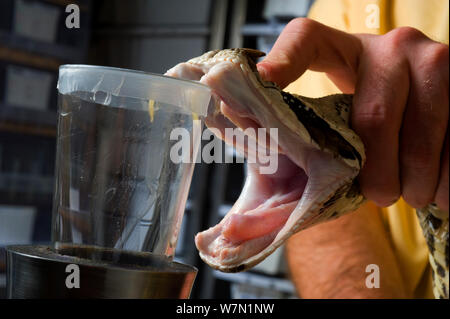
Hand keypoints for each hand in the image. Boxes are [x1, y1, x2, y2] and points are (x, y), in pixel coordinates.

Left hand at [257, 18, 448, 210]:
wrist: (430, 106)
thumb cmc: (373, 119)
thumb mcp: (338, 117)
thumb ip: (300, 142)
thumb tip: (241, 204)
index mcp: (344, 51)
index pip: (307, 39)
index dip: (284, 58)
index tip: (264, 81)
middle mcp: (389, 47)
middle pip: (374, 112)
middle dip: (377, 167)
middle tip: (377, 196)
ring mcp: (432, 59)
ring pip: (424, 126)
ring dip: (417, 175)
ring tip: (411, 196)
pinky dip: (448, 172)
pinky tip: (438, 189)